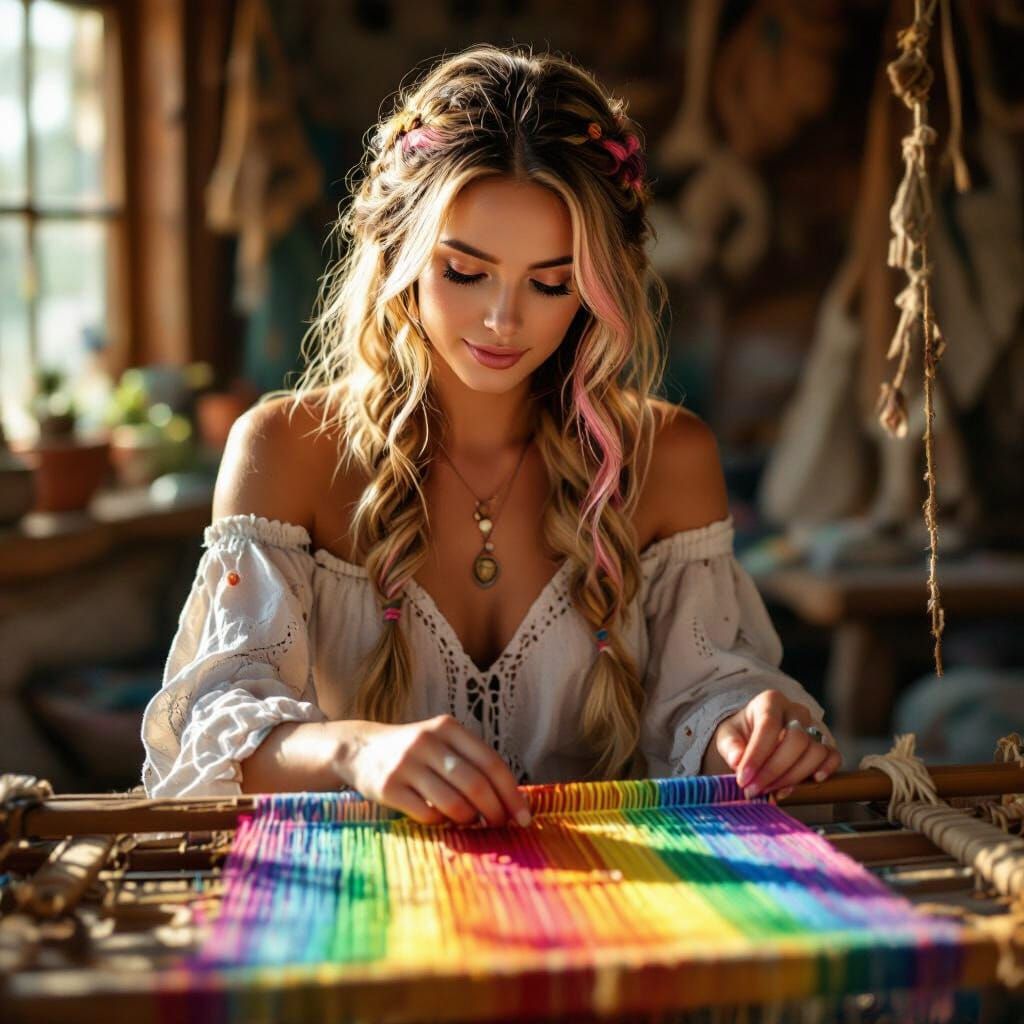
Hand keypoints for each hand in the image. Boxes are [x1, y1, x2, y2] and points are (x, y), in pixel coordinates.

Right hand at [335, 715, 531, 827]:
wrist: (360, 749)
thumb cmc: (414, 752)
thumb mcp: (442, 742)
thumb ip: (472, 763)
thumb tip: (511, 801)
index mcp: (448, 728)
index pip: (492, 763)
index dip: (512, 793)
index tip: (525, 817)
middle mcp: (428, 742)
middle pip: (476, 784)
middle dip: (495, 811)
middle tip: (500, 826)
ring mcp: (406, 764)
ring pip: (454, 803)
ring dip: (469, 819)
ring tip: (469, 820)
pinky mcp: (389, 787)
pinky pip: (428, 814)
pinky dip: (441, 822)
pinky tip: (440, 817)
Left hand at [709, 689, 840, 798]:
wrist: (757, 734)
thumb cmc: (742, 733)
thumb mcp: (727, 734)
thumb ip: (730, 746)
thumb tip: (737, 760)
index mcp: (770, 701)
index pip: (769, 726)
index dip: (757, 755)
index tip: (743, 779)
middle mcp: (796, 711)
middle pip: (796, 740)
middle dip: (774, 770)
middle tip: (755, 789)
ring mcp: (814, 727)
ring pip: (815, 751)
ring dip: (794, 777)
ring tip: (772, 791)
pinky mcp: (826, 743)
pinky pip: (833, 755)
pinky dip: (826, 769)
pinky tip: (812, 782)